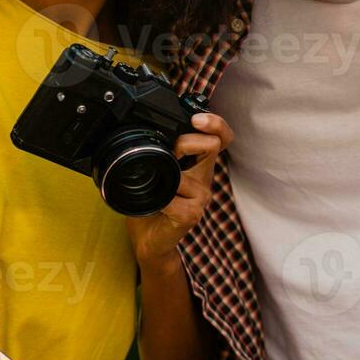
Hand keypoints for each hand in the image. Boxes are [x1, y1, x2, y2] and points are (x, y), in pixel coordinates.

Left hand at [127, 113, 234, 261]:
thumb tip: (139, 132)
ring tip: (156, 186)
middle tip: (170, 152)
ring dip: (167, 175)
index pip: (220, 137)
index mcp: (197, 163)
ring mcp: (200, 196)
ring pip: (188, 173)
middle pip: (214, 144)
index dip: (215, 124)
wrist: (149, 239)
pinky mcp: (192, 214)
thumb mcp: (154, 172)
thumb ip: (156, 153)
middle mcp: (204, 177)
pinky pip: (174, 198)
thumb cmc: (150, 204)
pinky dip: (161, 200)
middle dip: (187, 142)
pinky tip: (156, 206)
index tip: (197, 120)